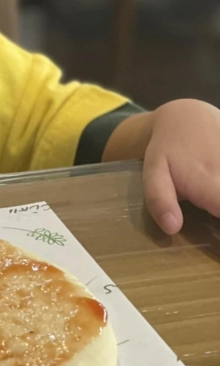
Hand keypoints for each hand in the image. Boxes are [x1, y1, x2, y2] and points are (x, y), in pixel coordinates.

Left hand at [142, 99, 219, 232]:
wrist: (188, 117)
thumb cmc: (168, 150)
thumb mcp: (153, 174)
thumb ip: (160, 201)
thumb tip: (172, 228)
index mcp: (210, 186)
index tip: (218, 249)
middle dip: (219, 205)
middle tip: (210, 207)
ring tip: (211, 195)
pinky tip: (216, 186)